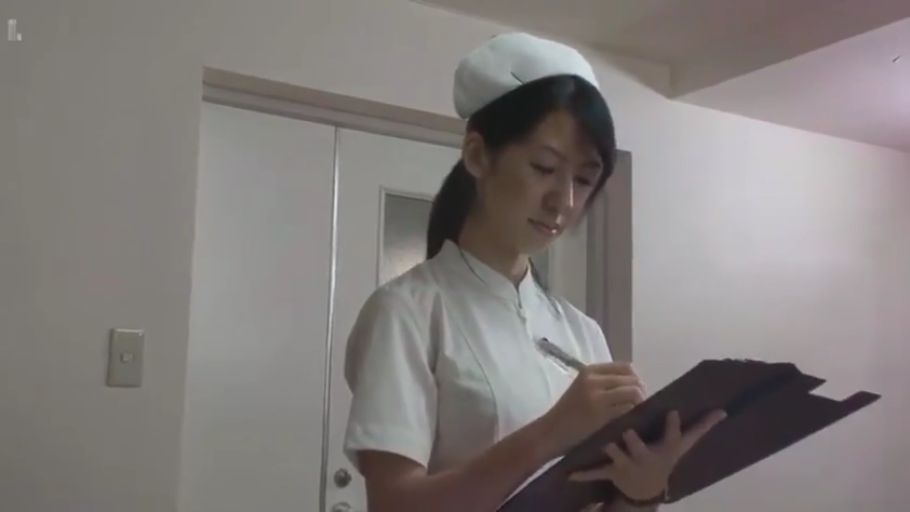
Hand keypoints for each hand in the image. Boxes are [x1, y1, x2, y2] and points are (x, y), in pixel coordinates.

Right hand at [538, 363, 646, 456]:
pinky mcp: (600, 415)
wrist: (550, 432)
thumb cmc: (568, 413)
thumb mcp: (582, 389)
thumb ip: (604, 383)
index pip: (625, 367)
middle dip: (641, 392)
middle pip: (632, 380)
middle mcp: (593, 380)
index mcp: (589, 371)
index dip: (635, 379)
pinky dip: (633, 415)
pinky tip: (629, 422)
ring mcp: (597, 397)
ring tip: (636, 414)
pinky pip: (627, 409)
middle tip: (639, 406)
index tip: (635, 392)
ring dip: (640, 404)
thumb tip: (635, 384)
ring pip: (633, 393)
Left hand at [569, 410, 726, 500]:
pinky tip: (569, 474)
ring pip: (616, 457)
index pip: (671, 437)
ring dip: (611, 452)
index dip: (672, 426)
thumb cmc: (665, 458)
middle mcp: (646, 458)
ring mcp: (628, 466)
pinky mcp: (612, 472)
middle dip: (634, 442)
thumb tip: (723, 411)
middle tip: (628, 433)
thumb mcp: (683, 446)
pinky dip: (583, 474)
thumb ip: (701, 427)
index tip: (672, 411)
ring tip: (605, 444)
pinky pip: (596, 473)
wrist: (647, 489)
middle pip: (639, 448)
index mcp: (663, 450)